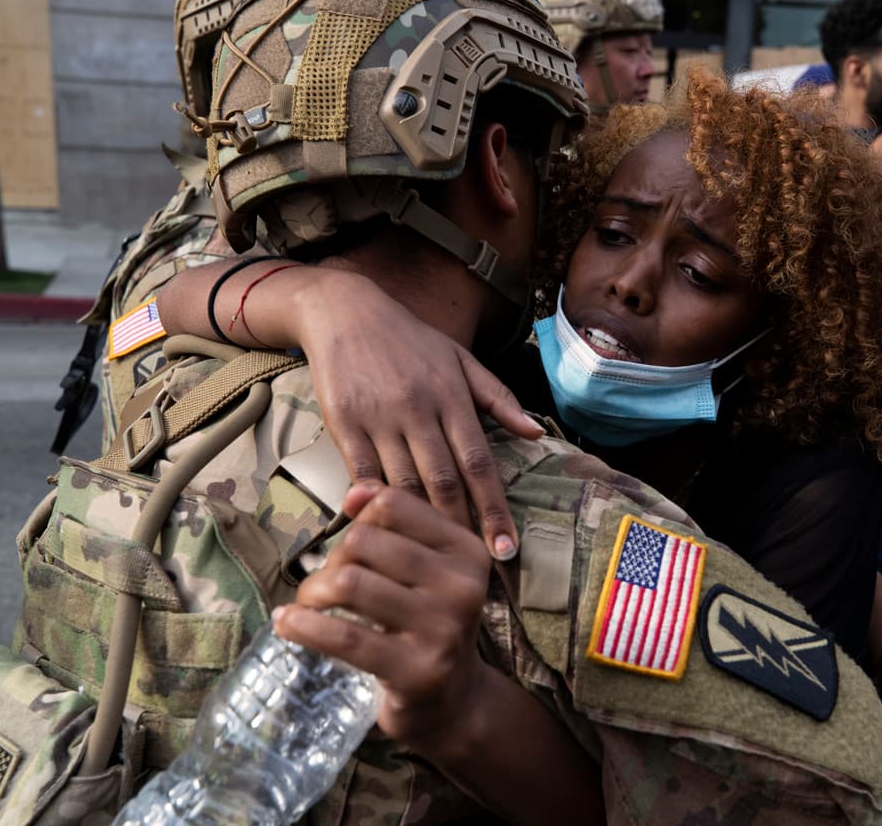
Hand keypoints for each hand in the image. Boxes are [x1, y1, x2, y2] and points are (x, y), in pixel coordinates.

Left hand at [274, 484, 492, 754]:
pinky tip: (287, 625)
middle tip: (322, 586)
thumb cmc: (428, 625)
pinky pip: (345, 637)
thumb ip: (396, 525)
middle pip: (366, 542)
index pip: (393, 506)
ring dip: (313, 591)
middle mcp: (462, 585)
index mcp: (466, 550)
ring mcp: (442, 629)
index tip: (348, 546)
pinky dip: (304, 627)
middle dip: (331, 560)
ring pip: (351, 583)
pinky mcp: (416, 670)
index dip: (357, 519)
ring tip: (306, 605)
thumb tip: (355, 492)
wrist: (455, 702)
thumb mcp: (426, 570)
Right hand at [291, 271, 543, 559]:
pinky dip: (373, 505)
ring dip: (420, 524)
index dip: (495, 509)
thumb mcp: (461, 359)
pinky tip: (384, 532)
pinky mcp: (344, 423)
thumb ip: (498, 398)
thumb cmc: (409, 340)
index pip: (480, 463)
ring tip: (434, 561)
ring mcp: (379, 418)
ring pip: (403, 484)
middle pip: (444, 481)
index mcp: (452, 397)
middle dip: (462, 528)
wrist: (345, 311)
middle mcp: (419, 410)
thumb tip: (537, 433)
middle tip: (475, 569)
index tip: (506, 548)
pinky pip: (361, 474)